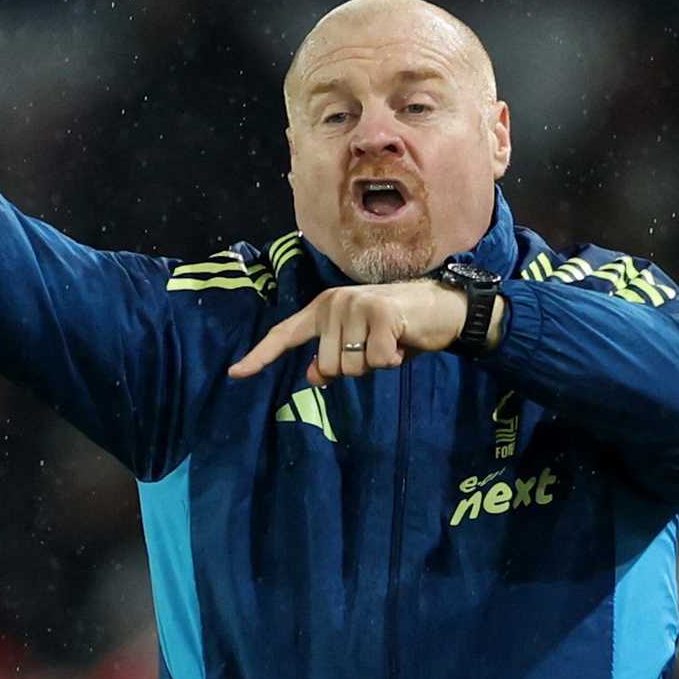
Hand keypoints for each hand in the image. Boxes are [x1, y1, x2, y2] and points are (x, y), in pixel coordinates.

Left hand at [228, 280, 501, 385]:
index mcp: (323, 308)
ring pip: (352, 368)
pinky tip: (403, 342)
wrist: (443, 308)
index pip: (284, 335)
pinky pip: (378, 362)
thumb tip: (314, 375)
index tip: (235, 373)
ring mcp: (357, 306)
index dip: (260, 356)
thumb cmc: (399, 329)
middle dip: (356, 368)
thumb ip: (333, 358)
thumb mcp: (361, 345)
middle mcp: (335, 303)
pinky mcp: (381, 315)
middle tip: (378, 348)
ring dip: (376, 365)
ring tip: (391, 343)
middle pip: (328, 367)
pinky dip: (394, 361)